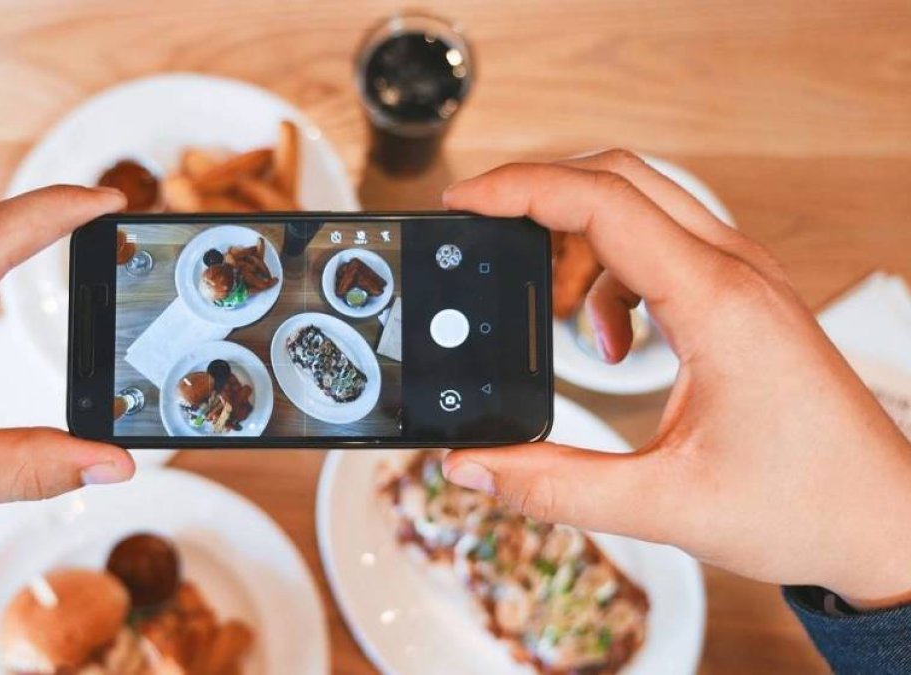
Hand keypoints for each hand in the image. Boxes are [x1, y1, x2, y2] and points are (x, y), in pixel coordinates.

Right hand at [442, 150, 910, 607]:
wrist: (886, 522)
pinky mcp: (742, 298)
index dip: (521, 189)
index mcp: (716, 304)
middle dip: (538, 195)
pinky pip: (660, 246)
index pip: (603, 202)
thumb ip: (555, 486)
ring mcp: (743, 278)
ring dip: (576, 239)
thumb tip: (473, 464)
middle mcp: (734, 272)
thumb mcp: (663, 505)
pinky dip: (611, 276)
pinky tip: (612, 342)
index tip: (464, 202)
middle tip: (484, 234)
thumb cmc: (806, 506)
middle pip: (618, 177)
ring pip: (640, 205)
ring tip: (552, 314)